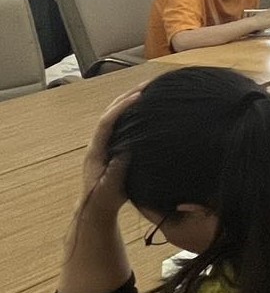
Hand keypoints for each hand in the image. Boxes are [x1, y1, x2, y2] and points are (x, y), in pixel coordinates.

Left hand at [79, 90, 142, 218]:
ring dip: (130, 100)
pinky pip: (122, 122)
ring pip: (115, 114)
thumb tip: (125, 151)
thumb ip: (116, 171)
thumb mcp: (110, 189)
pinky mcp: (113, 145)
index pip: (106, 122)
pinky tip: (146, 107)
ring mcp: (105, 142)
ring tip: (149, 89)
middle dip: (127, 95)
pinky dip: (132, 110)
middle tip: (148, 83)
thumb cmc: (104, 200)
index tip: (139, 96)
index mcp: (96, 150)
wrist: (97, 208)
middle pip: (110, 111)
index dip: (122, 107)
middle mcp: (98, 142)